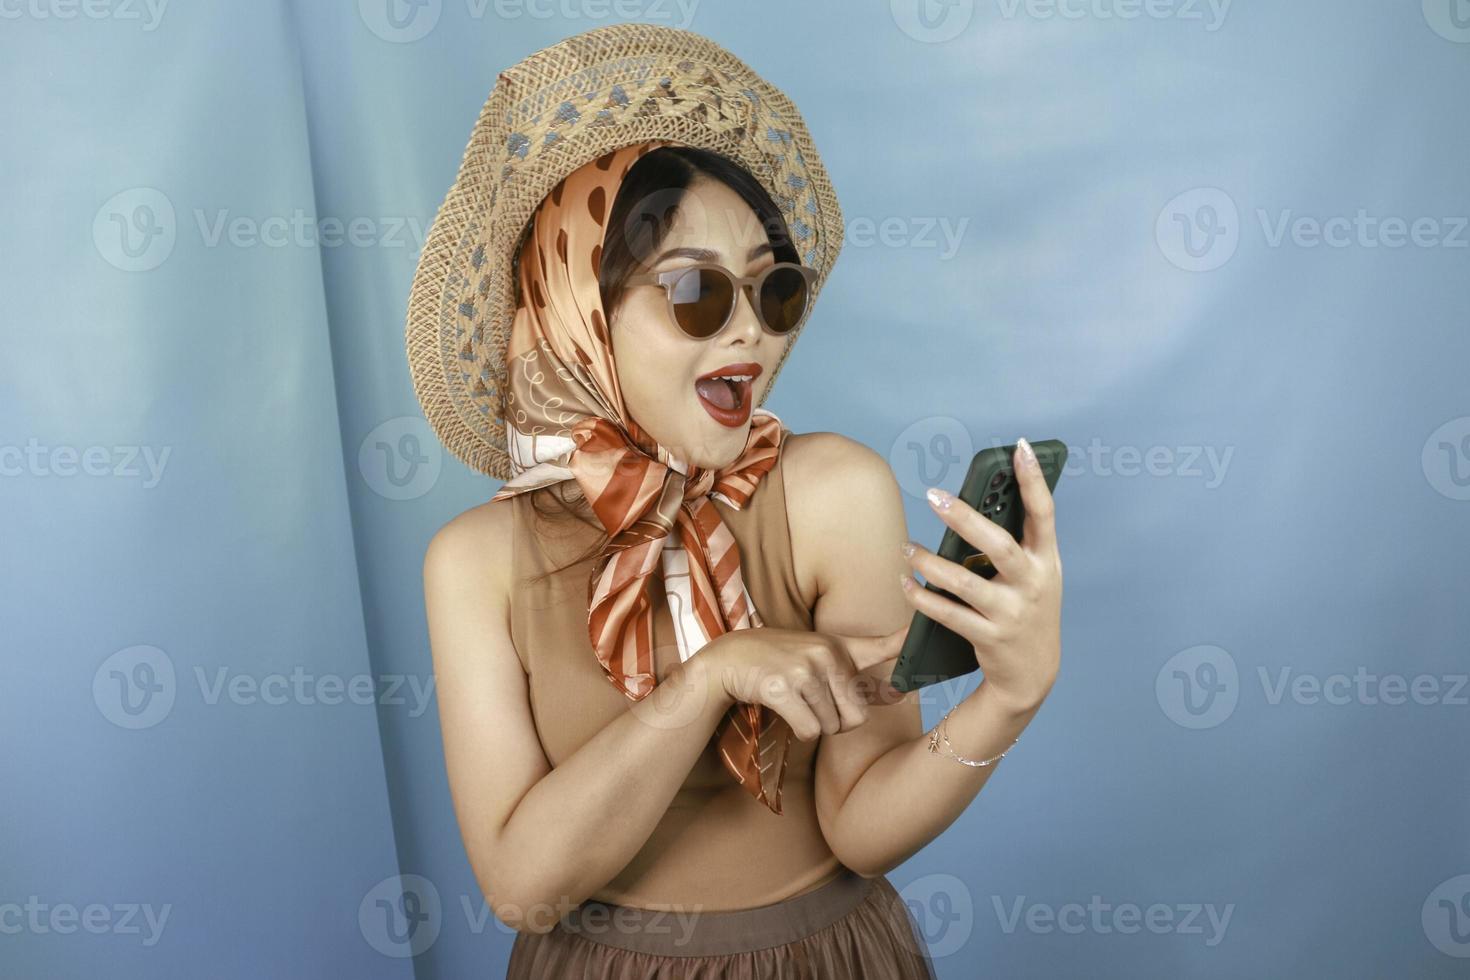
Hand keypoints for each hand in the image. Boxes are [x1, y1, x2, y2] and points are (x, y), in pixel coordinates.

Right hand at [700, 625, 909, 741]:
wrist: (728, 660)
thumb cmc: (778, 662)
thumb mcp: (819, 660)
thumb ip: (859, 680)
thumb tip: (900, 694)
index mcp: (838, 647)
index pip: (883, 646)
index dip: (908, 643)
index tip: (925, 635)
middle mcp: (826, 654)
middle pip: (857, 716)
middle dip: (838, 723)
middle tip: (816, 708)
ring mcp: (804, 670)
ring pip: (830, 726)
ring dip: (813, 726)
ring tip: (795, 703)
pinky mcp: (783, 688)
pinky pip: (809, 730)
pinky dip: (799, 731)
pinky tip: (785, 711)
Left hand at [901, 438, 1062, 711]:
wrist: (1033, 674)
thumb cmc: (1028, 609)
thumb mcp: (1034, 575)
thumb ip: (1014, 544)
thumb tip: (974, 503)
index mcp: (1047, 561)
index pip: (1044, 513)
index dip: (1034, 480)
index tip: (1020, 447)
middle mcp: (1034, 585)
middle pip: (998, 545)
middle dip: (965, 519)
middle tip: (933, 495)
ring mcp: (1011, 613)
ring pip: (964, 583)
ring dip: (930, 563)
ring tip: (907, 548)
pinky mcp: (989, 637)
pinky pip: (948, 614)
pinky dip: (922, 598)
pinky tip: (906, 584)